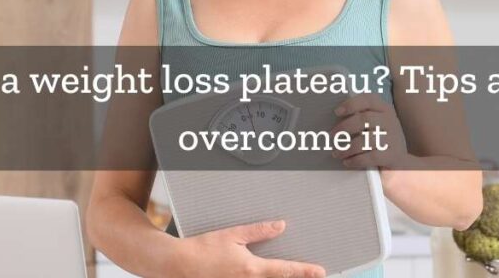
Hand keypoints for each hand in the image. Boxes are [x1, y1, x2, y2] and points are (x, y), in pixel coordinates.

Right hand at [176, 220, 325, 277]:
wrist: (178, 266)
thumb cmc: (202, 249)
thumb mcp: (232, 235)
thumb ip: (258, 232)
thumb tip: (280, 226)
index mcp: (252, 269)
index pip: (285, 270)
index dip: (305, 271)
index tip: (320, 272)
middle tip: (314, 276)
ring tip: (292, 276)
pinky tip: (264, 276)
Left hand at [330, 93, 410, 168]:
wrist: (401, 162)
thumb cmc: (381, 140)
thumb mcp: (376, 124)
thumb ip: (360, 117)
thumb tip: (337, 119)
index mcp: (384, 109)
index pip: (368, 100)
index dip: (351, 104)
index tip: (337, 112)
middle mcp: (390, 121)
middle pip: (365, 119)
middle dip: (345, 126)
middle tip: (332, 134)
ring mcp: (393, 138)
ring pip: (366, 140)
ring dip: (347, 147)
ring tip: (337, 153)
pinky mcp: (392, 156)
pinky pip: (371, 157)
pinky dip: (356, 160)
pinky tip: (347, 162)